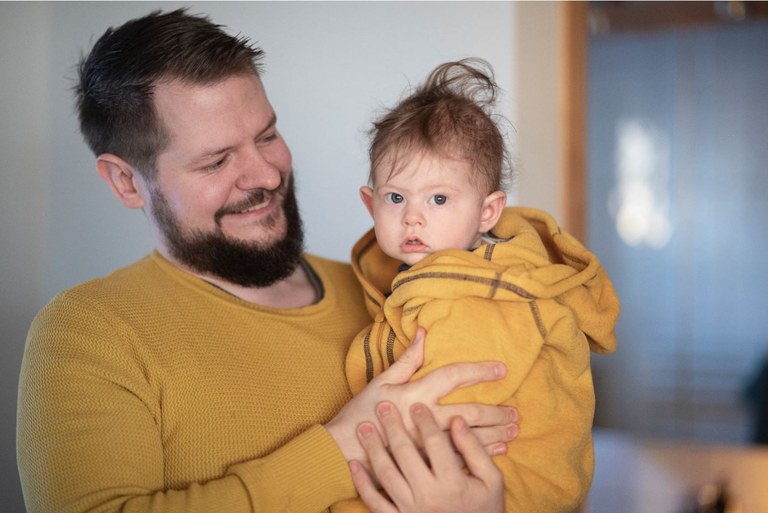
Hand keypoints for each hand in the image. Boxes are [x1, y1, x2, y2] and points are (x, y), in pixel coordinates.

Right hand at [326, 328, 517, 468]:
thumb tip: (425, 331)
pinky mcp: (424, 461)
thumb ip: (408, 358)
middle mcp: (423, 416)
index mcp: (415, 393)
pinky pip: (458, 458)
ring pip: (468, 438)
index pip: (453, 376)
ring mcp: (425, 442)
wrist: (342, 449)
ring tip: (513, 431)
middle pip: (468, 412)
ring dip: (494, 435)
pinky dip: (480, 455)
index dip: (479, 371)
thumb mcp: (382, 380)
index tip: (502, 370)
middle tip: (516, 412)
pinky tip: (499, 452)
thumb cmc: (361, 412)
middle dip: (495, 412)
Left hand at [350, 401, 504, 512]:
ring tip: (364, 427)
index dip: (425, 421)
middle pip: (405, 454)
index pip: (435, 443)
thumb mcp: (491, 480)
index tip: (416, 405)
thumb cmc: (486, 509)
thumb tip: (457, 420)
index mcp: (453, 484)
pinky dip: (362, 483)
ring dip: (373, 449)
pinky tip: (354, 464)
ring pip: (386, 474)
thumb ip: (474, 450)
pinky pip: (375, 502)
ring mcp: (410, 510)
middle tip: (383, 406)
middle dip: (393, 427)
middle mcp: (428, 496)